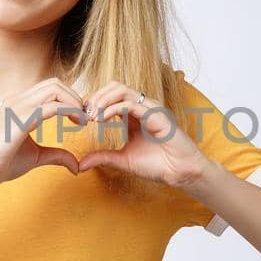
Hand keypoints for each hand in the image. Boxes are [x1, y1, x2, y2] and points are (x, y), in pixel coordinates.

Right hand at [0, 77, 87, 188]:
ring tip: (83, 120)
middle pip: (55, 83)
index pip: (49, 88)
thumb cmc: (2, 163)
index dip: (69, 99)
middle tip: (86, 117)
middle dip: (75, 97)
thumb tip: (76, 165)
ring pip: (55, 89)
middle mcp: (18, 100)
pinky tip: (78, 123)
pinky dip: (71, 111)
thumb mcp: (36, 156)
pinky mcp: (22, 117)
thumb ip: (56, 155)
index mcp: (19, 104)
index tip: (81, 117)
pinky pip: (52, 106)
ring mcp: (18, 106)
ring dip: (74, 102)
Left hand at [77, 81, 207, 187]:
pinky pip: (132, 104)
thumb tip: (80, 164)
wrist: (180, 173)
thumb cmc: (157, 165)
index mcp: (134, 114)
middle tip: (84, 113)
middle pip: (114, 87)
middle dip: (95, 97)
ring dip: (102, 99)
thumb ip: (102, 158)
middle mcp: (142, 107)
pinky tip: (103, 119)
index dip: (93, 102)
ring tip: (92, 115)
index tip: (80, 116)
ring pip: (121, 89)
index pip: (110, 96)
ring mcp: (150, 109)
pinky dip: (113, 109)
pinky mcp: (157, 115)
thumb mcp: (122, 160)